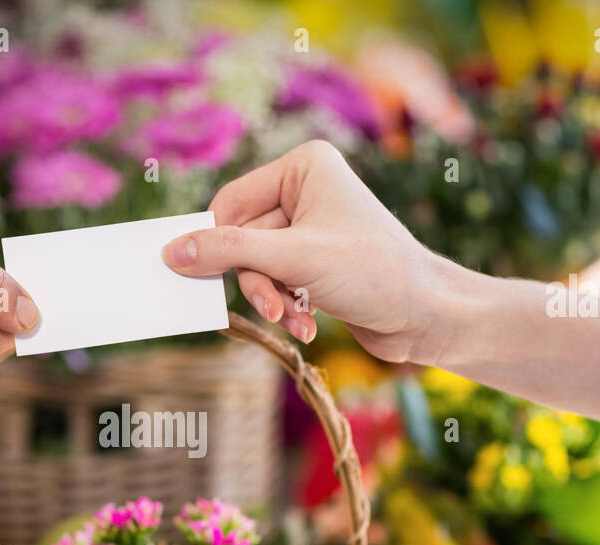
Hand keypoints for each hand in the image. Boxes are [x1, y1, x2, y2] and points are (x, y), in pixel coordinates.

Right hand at [161, 139, 458, 362]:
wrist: (428, 316)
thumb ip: (229, 252)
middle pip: (243, 239)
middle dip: (257, 280)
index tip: (198, 277)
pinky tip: (307, 323)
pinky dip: (286, 306)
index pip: (231, 203)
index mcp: (304, 167)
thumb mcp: (293, 259)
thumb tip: (172, 252)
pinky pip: (276, 282)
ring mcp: (311, 227)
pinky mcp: (316, 262)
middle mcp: (306, 190)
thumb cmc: (374, 274)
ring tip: (294, 319)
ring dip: (272, 299)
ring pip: (257, 267)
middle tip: (273, 306)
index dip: (218, 243)